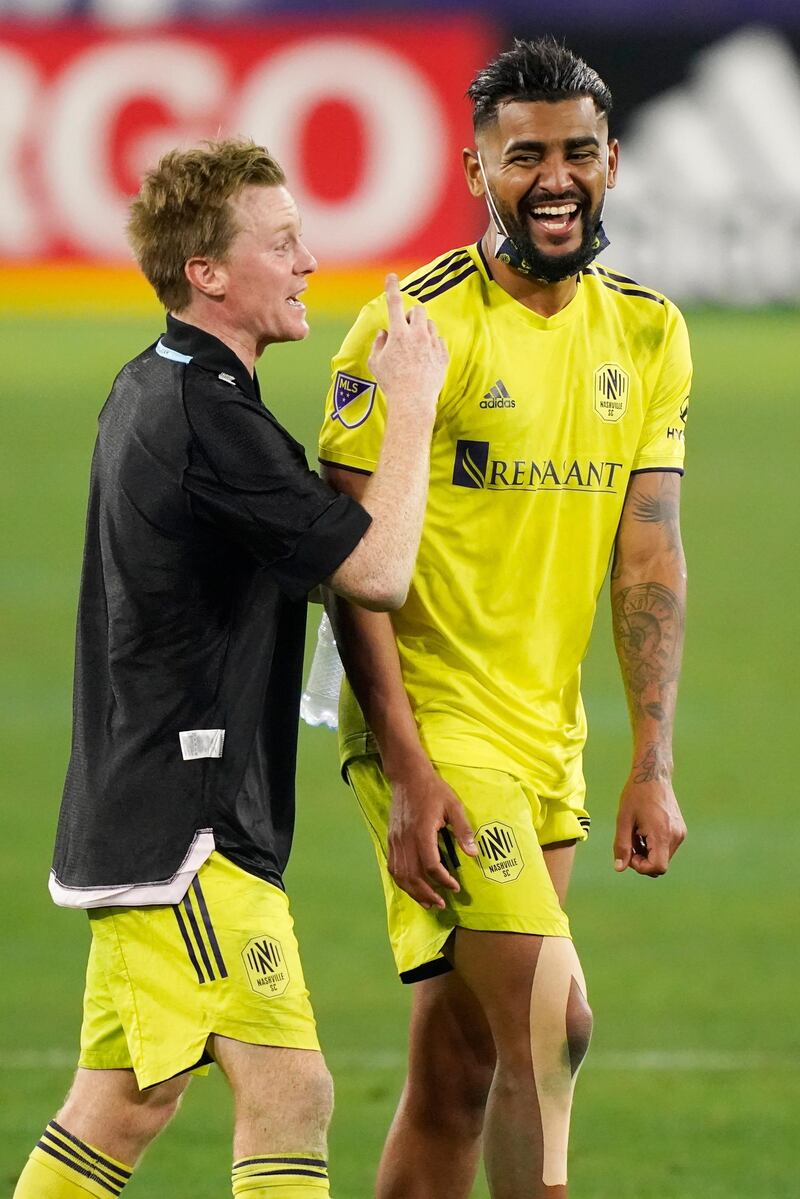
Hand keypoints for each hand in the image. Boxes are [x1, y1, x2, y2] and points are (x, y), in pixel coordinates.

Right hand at [367, 274, 447, 417]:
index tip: (391, 276)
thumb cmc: (391, 383)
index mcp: (398, 334)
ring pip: (429, 325)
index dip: (392, 287)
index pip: (394, 303)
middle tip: (405, 329)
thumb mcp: (376, 363)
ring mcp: (432, 344)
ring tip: (415, 347)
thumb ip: (378, 344)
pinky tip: (425, 358)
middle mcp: (417, 335)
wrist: (413, 401)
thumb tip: (384, 334)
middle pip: (418, 309)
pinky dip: (431, 344)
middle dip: (411, 314)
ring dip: (422, 330)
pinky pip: (439, 341)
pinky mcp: (443, 355)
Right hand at [387, 759, 476, 909]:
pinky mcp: (391, 839)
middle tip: (441, 904)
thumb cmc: (433, 790)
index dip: (443, 880)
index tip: (455, 886)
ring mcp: (396, 840)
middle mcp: (406, 839)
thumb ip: (464, 831)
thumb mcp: (454, 806)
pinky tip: (412, 887)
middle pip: (413, 875)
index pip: (430, 865)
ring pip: (400, 874)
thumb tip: (474, 854)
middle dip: (427, 894)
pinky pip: (393, 867)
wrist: (407, 776)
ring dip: (413, 892)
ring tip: (428, 902)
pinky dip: (402, 881)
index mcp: (422, 831)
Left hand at [613, 773, 685, 876]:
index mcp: (662, 834)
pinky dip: (654, 845)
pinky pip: (667, 848)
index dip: (641, 867)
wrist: (653, 775)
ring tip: (636, 833)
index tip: (630, 853)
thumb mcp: (623, 820)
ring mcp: (680, 833)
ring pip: (663, 857)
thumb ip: (622, 846)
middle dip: (642, 859)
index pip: (657, 868)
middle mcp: (675, 836)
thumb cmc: (636, 795)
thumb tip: (619, 868)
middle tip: (630, 841)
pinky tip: (644, 830)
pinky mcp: (680, 830)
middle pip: (660, 865)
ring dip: (648, 852)